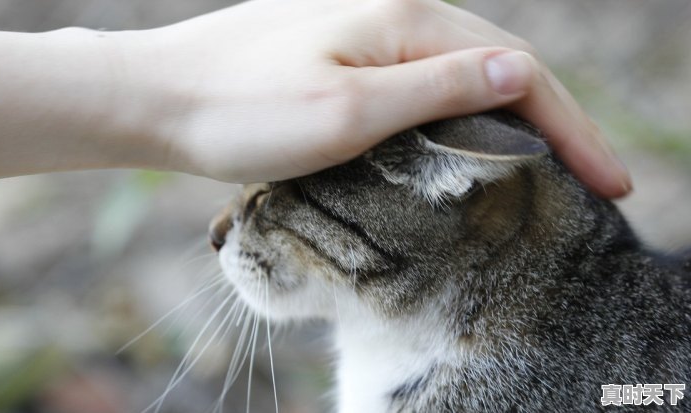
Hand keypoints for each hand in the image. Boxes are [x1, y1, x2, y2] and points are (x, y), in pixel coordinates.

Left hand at [115, 0, 629, 196]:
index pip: (518, 71)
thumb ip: (436, 90)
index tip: (608, 182)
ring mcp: (366, 24)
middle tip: (596, 176)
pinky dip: (463, 104)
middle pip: (499, 61)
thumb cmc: (240, 112)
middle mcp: (393, 7)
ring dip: (513, 111)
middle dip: (556, 120)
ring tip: (552, 159)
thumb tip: (519, 74)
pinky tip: (472, 130)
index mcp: (404, 19)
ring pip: (463, 66)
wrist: (159, 97)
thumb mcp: (347, 113)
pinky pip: (422, 71)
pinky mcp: (342, 46)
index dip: (571, 128)